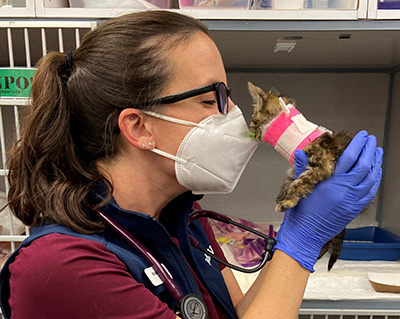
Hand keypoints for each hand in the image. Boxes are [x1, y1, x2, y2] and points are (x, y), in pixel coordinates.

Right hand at [274, 131, 382, 271]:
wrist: (306, 234)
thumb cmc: (302, 212)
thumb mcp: (300, 187)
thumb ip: (302, 168)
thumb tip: (301, 153)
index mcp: (331, 183)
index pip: (349, 158)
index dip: (358, 145)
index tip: (362, 136)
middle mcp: (345, 191)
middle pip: (364, 166)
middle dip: (370, 150)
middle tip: (371, 140)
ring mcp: (352, 201)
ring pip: (371, 178)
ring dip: (376, 163)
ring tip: (377, 152)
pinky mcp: (355, 209)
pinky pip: (370, 192)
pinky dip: (376, 180)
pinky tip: (376, 172)